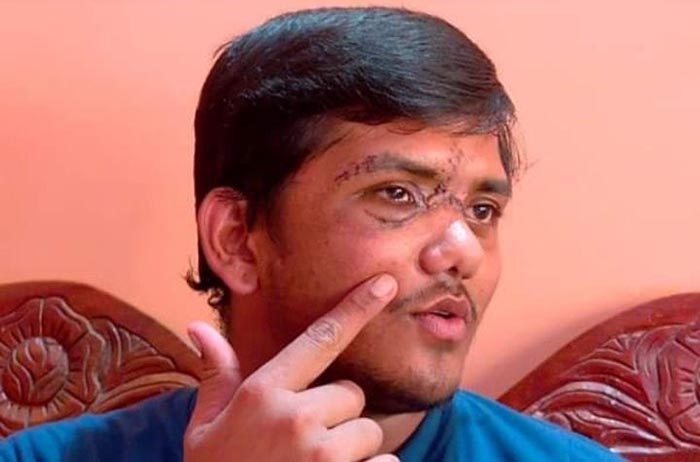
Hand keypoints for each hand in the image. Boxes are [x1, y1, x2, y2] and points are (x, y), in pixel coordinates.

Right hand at [184, 273, 399, 461]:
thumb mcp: (205, 430)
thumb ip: (215, 377)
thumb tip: (201, 327)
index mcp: (263, 394)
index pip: (319, 338)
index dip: (355, 308)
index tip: (385, 283)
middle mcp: (296, 416)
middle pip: (352, 395)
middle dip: (338, 417)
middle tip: (305, 446)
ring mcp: (323, 455)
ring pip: (369, 433)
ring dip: (353, 452)